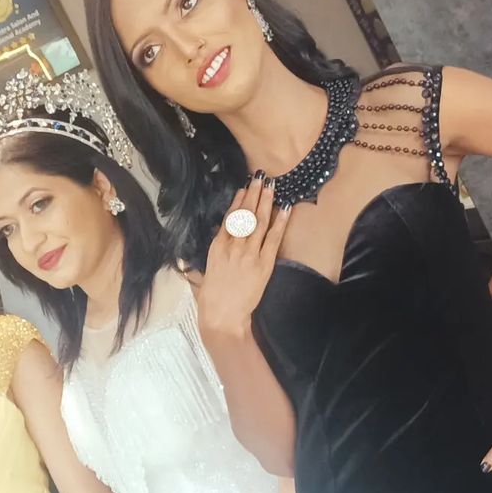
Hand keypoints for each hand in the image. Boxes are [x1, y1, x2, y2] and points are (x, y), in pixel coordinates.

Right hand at [196, 174, 289, 339]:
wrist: (222, 315)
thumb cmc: (212, 297)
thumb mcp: (206, 268)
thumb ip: (215, 251)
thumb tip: (220, 236)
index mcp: (217, 246)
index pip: (230, 217)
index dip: (238, 201)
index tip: (244, 188)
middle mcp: (233, 246)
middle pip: (246, 214)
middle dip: (254, 194)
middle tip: (261, 177)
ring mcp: (249, 254)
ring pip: (259, 221)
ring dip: (267, 201)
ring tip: (272, 186)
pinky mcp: (263, 264)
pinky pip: (273, 238)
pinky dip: (280, 222)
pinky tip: (285, 208)